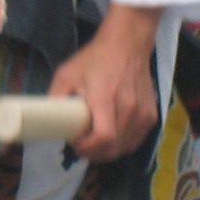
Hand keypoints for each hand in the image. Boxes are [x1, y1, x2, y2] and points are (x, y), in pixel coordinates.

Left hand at [48, 4, 161, 162]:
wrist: (127, 45)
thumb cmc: (94, 59)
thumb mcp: (66, 73)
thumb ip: (56, 96)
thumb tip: (48, 120)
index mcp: (105, 99)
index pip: (103, 137)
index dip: (88, 148)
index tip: (75, 144)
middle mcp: (128, 108)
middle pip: (114, 147)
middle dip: (95, 154)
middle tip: (82, 149)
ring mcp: (142, 113)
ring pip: (126, 147)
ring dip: (109, 152)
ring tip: (95, 146)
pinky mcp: (151, 115)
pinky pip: (137, 140)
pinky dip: (124, 145)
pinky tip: (112, 140)